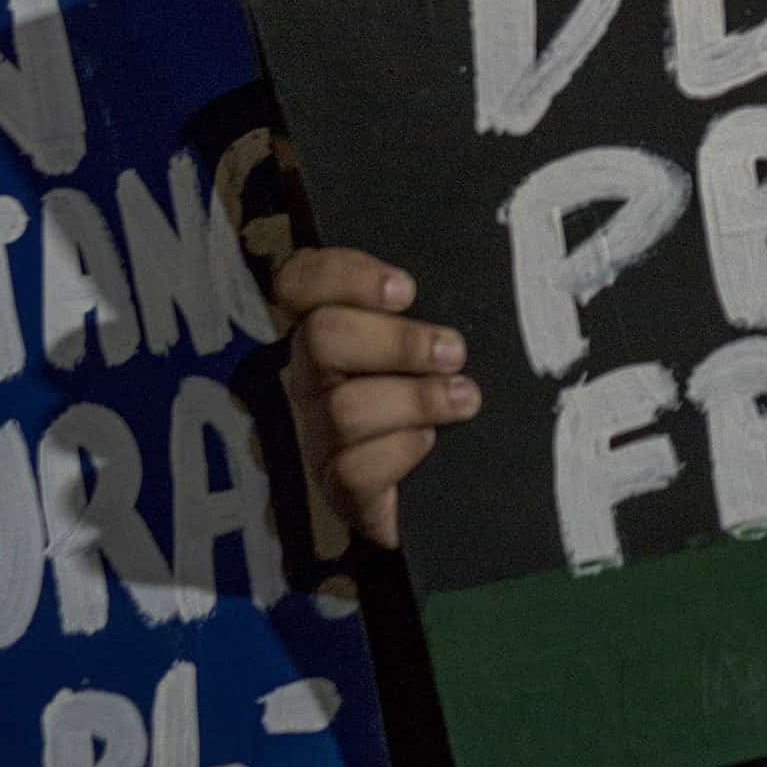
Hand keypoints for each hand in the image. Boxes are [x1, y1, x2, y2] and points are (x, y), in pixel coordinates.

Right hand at [274, 246, 476, 548]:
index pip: (298, 283)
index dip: (342, 276)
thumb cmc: (446, 396)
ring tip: (464, 398)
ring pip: (344, 407)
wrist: (452, 491)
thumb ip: (436, 308)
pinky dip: (401, 451)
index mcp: (331, 329)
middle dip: (397, 341)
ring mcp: (319, 435)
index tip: (406, 290)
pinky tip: (430, 444)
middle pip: (320, 337)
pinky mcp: (338, 490)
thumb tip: (468, 278)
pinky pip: (353, 469)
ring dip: (415, 399)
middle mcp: (313, 378)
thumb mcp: (440, 344)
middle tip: (453, 352)